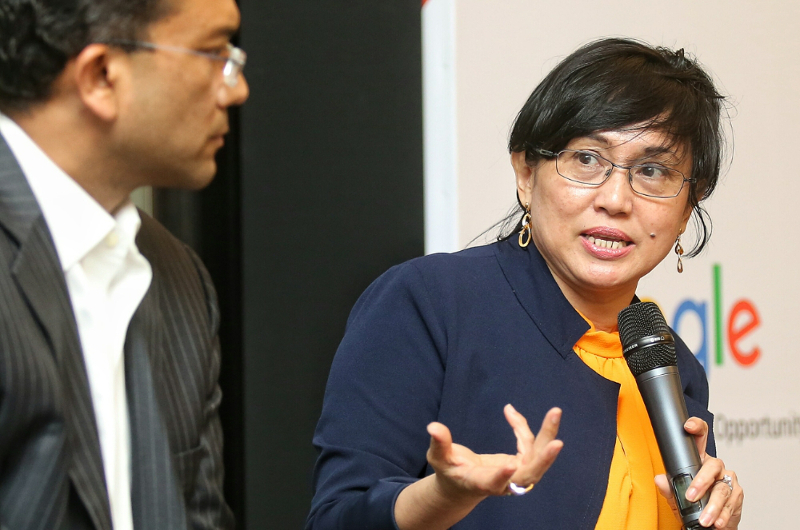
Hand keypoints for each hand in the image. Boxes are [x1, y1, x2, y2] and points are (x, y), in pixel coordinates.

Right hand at [426, 405, 562, 500]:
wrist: (464, 485)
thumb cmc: (450, 472)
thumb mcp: (439, 459)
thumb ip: (439, 444)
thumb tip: (433, 426)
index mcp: (482, 483)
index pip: (494, 482)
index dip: (502, 475)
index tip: (510, 465)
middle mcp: (504, 483)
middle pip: (530, 474)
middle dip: (544, 459)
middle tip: (558, 442)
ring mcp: (517, 474)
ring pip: (537, 457)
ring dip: (548, 436)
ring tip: (555, 412)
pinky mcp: (522, 464)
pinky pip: (529, 444)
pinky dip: (522, 426)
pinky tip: (510, 412)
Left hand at [655, 417, 742, 528]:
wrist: (711, 524)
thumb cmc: (694, 504)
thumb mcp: (677, 496)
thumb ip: (669, 488)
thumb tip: (660, 480)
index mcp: (699, 460)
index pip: (700, 438)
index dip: (696, 427)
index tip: (688, 426)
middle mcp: (715, 467)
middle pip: (712, 466)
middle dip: (701, 482)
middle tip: (691, 496)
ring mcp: (727, 481)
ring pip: (722, 489)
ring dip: (712, 506)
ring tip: (704, 519)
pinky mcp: (737, 496)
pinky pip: (730, 504)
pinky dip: (722, 515)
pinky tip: (716, 521)